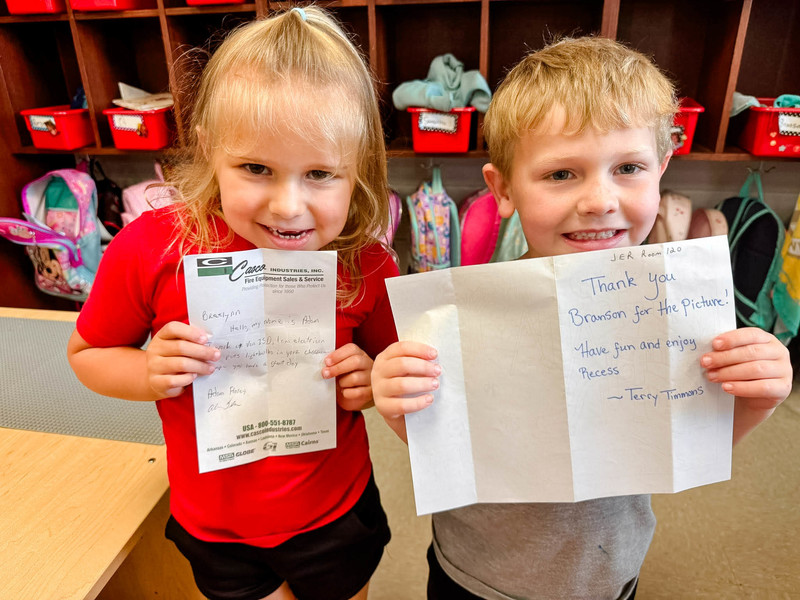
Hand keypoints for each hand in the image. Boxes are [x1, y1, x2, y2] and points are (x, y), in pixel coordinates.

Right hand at [145, 321, 218, 397]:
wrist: (158, 380)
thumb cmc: (174, 359)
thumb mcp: (179, 347)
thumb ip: (191, 342)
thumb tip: (212, 344)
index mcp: (161, 337)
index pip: (173, 328)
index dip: (190, 332)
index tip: (206, 339)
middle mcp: (155, 350)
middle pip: (180, 347)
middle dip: (202, 351)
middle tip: (216, 355)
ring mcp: (154, 366)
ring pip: (181, 364)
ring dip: (200, 366)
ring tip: (210, 368)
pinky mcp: (157, 382)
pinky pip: (175, 380)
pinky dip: (188, 378)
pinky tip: (195, 376)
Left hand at [323, 343, 374, 410]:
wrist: (352, 396)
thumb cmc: (345, 379)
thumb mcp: (339, 368)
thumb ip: (333, 364)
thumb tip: (323, 365)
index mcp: (360, 355)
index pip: (352, 349)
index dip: (338, 354)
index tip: (326, 362)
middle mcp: (368, 365)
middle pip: (356, 361)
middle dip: (338, 368)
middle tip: (325, 374)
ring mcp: (371, 378)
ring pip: (355, 378)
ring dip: (342, 382)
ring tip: (339, 385)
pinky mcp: (370, 392)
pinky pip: (357, 392)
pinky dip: (347, 393)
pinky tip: (344, 392)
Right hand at [371, 341, 440, 441]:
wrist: (394, 411)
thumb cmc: (404, 385)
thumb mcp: (407, 370)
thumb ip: (416, 361)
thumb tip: (435, 358)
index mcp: (384, 358)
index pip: (401, 348)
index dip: (419, 349)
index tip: (435, 354)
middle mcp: (378, 371)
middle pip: (401, 364)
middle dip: (423, 366)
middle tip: (437, 371)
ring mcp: (379, 389)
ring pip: (402, 384)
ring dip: (422, 383)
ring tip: (435, 384)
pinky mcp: (382, 407)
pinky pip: (402, 405)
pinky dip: (418, 402)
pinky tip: (429, 399)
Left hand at [702, 327, 791, 443]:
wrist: (753, 396)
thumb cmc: (742, 371)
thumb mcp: (736, 358)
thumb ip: (727, 350)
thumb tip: (705, 350)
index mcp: (767, 339)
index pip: (751, 334)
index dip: (732, 339)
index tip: (713, 344)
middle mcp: (779, 352)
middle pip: (751, 353)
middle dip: (725, 358)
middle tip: (705, 363)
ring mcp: (784, 370)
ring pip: (756, 369)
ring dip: (730, 373)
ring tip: (711, 376)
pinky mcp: (784, 388)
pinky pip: (763, 387)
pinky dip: (742, 387)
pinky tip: (726, 387)